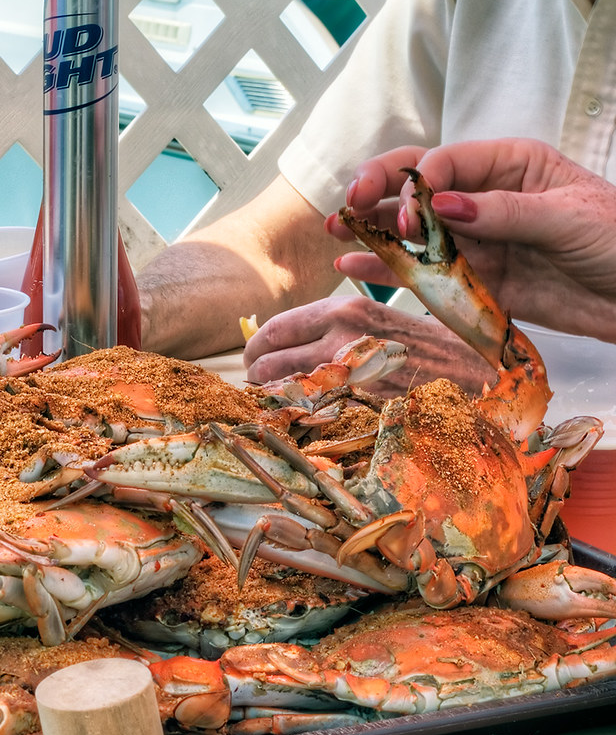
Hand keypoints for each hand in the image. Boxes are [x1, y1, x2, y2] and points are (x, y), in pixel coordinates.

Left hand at [243, 294, 495, 396]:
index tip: (254, 358)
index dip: (257, 347)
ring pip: (280, 392)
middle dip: (256, 376)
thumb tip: (291, 344)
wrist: (480, 376)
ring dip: (271, 400)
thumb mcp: (380, 322)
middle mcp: (338, 340)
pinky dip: (296, 420)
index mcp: (343, 311)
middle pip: (266, 361)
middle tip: (258, 386)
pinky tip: (303, 423)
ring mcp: (346, 379)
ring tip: (278, 404)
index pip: (274, 328)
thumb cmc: (434, 348)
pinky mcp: (356, 411)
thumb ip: (335, 330)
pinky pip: (307, 418)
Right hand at [327, 139, 615, 341]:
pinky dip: (389, 270)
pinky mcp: (473, 280)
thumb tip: (445, 206)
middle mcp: (484, 198)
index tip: (410, 217)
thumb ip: (505, 213)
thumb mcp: (569, 218)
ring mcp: (476, 240)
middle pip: (418, 187)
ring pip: (413, 231)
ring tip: (337, 232)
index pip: (447, 163)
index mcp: (510, 166)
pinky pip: (424, 273)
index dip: (419, 186)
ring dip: (373, 230)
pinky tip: (354, 267)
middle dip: (379, 192)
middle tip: (349, 204)